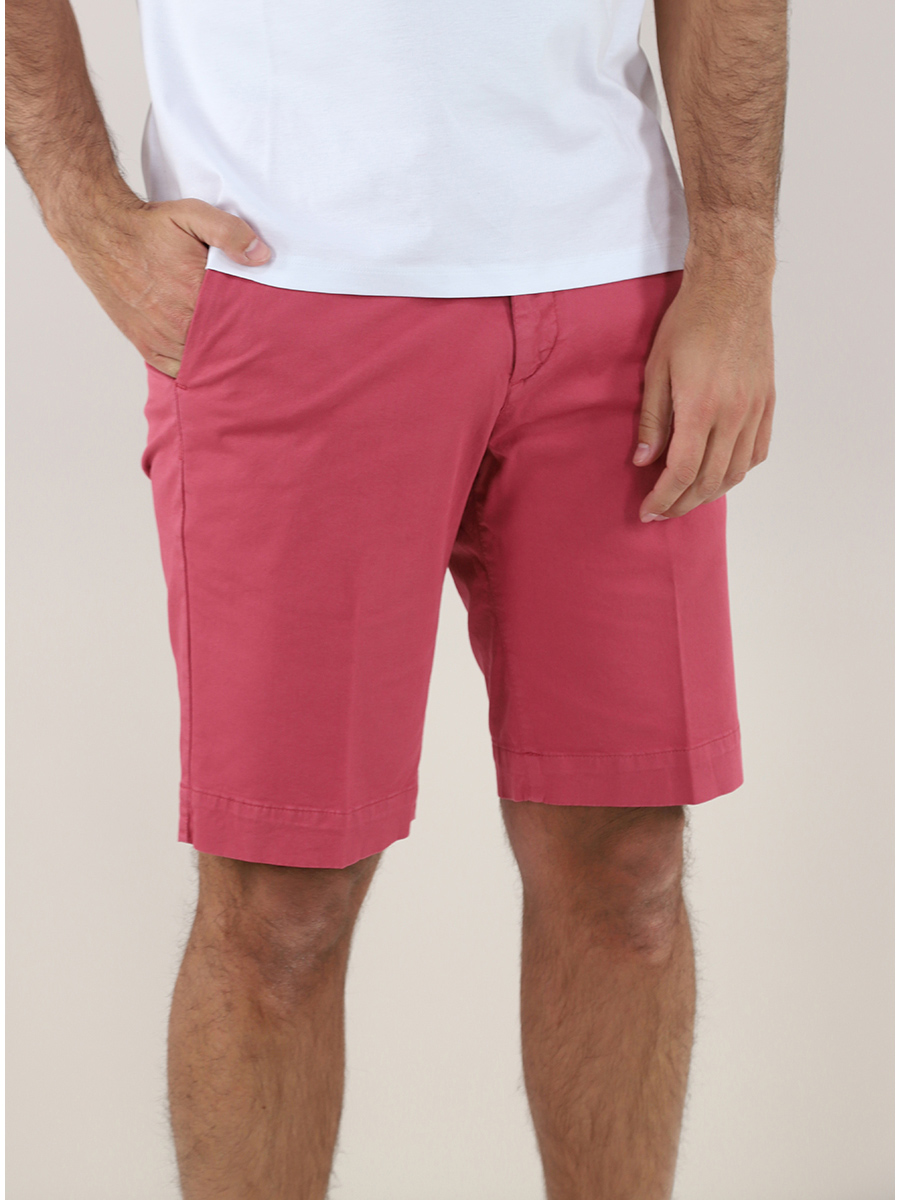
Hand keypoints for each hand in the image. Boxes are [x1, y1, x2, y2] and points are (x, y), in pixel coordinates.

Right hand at [50, 194, 270, 376]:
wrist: (100, 234)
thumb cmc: (148, 226)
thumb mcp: (192, 215)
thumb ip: (230, 233)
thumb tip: (262, 256)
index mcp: (195, 293)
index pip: (240, 322)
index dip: (255, 324)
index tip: (266, 322)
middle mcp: (179, 323)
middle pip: (224, 346)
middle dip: (239, 343)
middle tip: (256, 341)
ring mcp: (162, 339)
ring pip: (202, 362)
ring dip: (218, 358)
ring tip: (234, 350)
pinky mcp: (147, 347)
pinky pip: (179, 371)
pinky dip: (194, 368)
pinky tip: (206, 359)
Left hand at [633, 264, 775, 521]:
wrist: (733, 288)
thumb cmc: (689, 322)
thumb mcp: (656, 368)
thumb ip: (652, 419)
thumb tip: (644, 461)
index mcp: (701, 406)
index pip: (683, 471)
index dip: (664, 497)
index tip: (648, 511)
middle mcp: (734, 414)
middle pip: (710, 480)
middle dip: (682, 503)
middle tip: (662, 512)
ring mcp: (755, 409)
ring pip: (736, 471)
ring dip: (710, 493)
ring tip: (686, 499)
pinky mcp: (768, 401)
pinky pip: (757, 451)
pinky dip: (738, 471)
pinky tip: (719, 474)